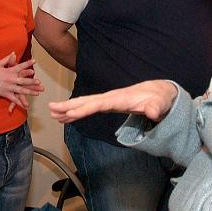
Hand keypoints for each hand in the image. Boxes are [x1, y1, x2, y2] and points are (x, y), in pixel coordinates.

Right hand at [0, 52, 43, 111]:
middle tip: (39, 82)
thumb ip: (7, 59)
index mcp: (10, 71)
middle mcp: (11, 79)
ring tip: (37, 93)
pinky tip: (26, 106)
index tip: (34, 60)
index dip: (27, 63)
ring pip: (21, 90)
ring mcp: (9, 87)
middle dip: (32, 81)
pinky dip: (20, 103)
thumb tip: (14, 53)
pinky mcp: (6, 94)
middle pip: (24, 80)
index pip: (20, 66)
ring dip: (30, 92)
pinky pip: (14, 99)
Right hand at [48, 80, 176, 122]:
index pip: (98, 104)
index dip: (84, 108)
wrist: (159, 93)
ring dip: (69, 109)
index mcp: (119, 98)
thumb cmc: (159, 98)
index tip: (69, 112)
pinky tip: (67, 117)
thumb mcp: (160, 103)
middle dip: (68, 105)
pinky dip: (77, 112)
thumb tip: (153, 113)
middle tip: (51, 109)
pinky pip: (89, 108)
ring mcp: (108, 101)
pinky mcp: (108, 105)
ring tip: (53, 114)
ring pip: (85, 104)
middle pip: (86, 101)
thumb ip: (156, 108)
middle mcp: (110, 98)